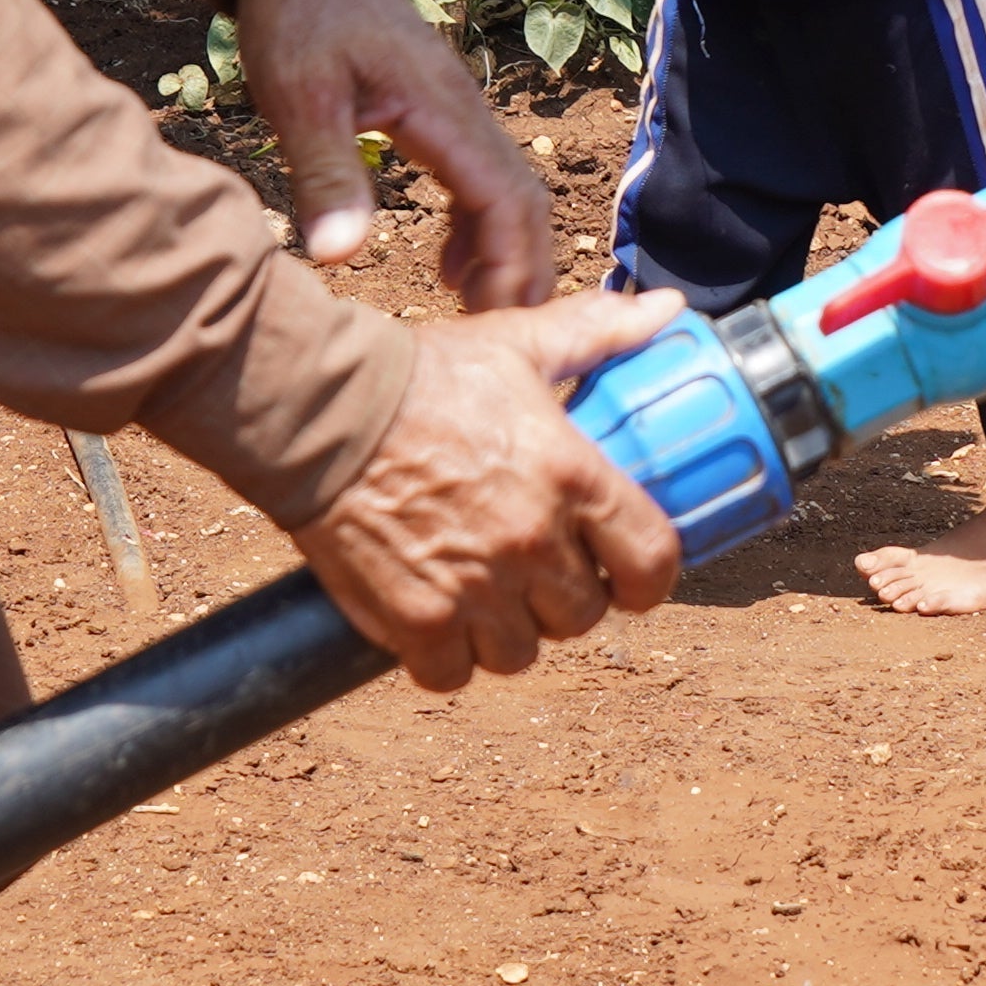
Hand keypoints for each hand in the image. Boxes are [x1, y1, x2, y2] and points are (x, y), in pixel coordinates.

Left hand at [234, 0, 547, 311]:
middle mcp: (464, 110)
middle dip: (523, 270)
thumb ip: (326, 174)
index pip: (506, 198)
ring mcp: (454, 108)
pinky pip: (478, 177)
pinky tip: (446, 263)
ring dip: (503, 252)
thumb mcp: (299, 97)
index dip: (511, 265)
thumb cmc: (299, 13)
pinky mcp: (434, 110)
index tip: (500, 326)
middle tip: (501, 338)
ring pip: (506, 189)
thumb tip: (341, 259)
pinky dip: (477, 227)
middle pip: (524, 199)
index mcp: (442, 109)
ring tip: (478, 313)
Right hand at [290, 292, 690, 690]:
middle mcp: (531, 541)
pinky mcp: (416, 621)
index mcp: (570, 477)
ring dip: (507, 630)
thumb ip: (597, 333)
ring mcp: (474, 588)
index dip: (648, 577)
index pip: (652, 560)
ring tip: (484, 592)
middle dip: (564, 597)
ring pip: (521, 652)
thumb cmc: (421, 376)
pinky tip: (437, 617)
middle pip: (583, 615)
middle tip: (539, 570)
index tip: (630, 574)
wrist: (318, 412)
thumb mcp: (516, 343)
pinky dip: (447, 657)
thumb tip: (667, 312)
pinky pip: (454, 673)